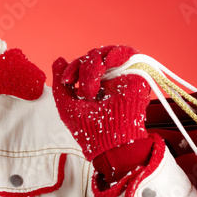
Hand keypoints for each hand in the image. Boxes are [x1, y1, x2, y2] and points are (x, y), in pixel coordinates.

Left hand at [52, 46, 151, 163]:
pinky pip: (127, 53)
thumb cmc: (88, 130)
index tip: (66, 80)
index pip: (83, 65)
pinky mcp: (137, 76)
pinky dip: (115, 53)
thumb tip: (59, 59)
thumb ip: (60, 83)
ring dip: (94, 66)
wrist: (110, 144)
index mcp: (95, 85)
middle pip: (94, 57)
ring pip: (106, 54)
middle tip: (83, 92)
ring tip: (92, 90)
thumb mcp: (67, 105)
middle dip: (82, 68)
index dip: (73, 67)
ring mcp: (123, 77)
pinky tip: (107, 63)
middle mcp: (109, 79)